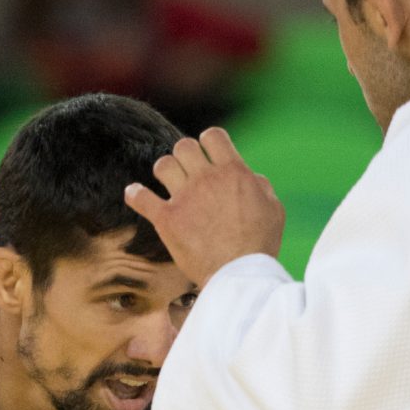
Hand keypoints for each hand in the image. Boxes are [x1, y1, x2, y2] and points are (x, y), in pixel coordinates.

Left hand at [123, 127, 284, 286]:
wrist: (240, 274)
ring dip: (165, 171)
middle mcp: (206, 178)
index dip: (210, 142)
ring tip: (169, 184)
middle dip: (186, 156)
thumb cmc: (260, 245)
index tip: (210, 155)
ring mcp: (184, 197)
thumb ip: (260, 186)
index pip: (213, 136)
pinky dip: (135, 194)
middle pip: (184, 146)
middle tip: (189, 172)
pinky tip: (135, 194)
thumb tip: (250, 177)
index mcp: (233, 172)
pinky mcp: (167, 220)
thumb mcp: (274, 209)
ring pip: (163, 164)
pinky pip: (141, 197)